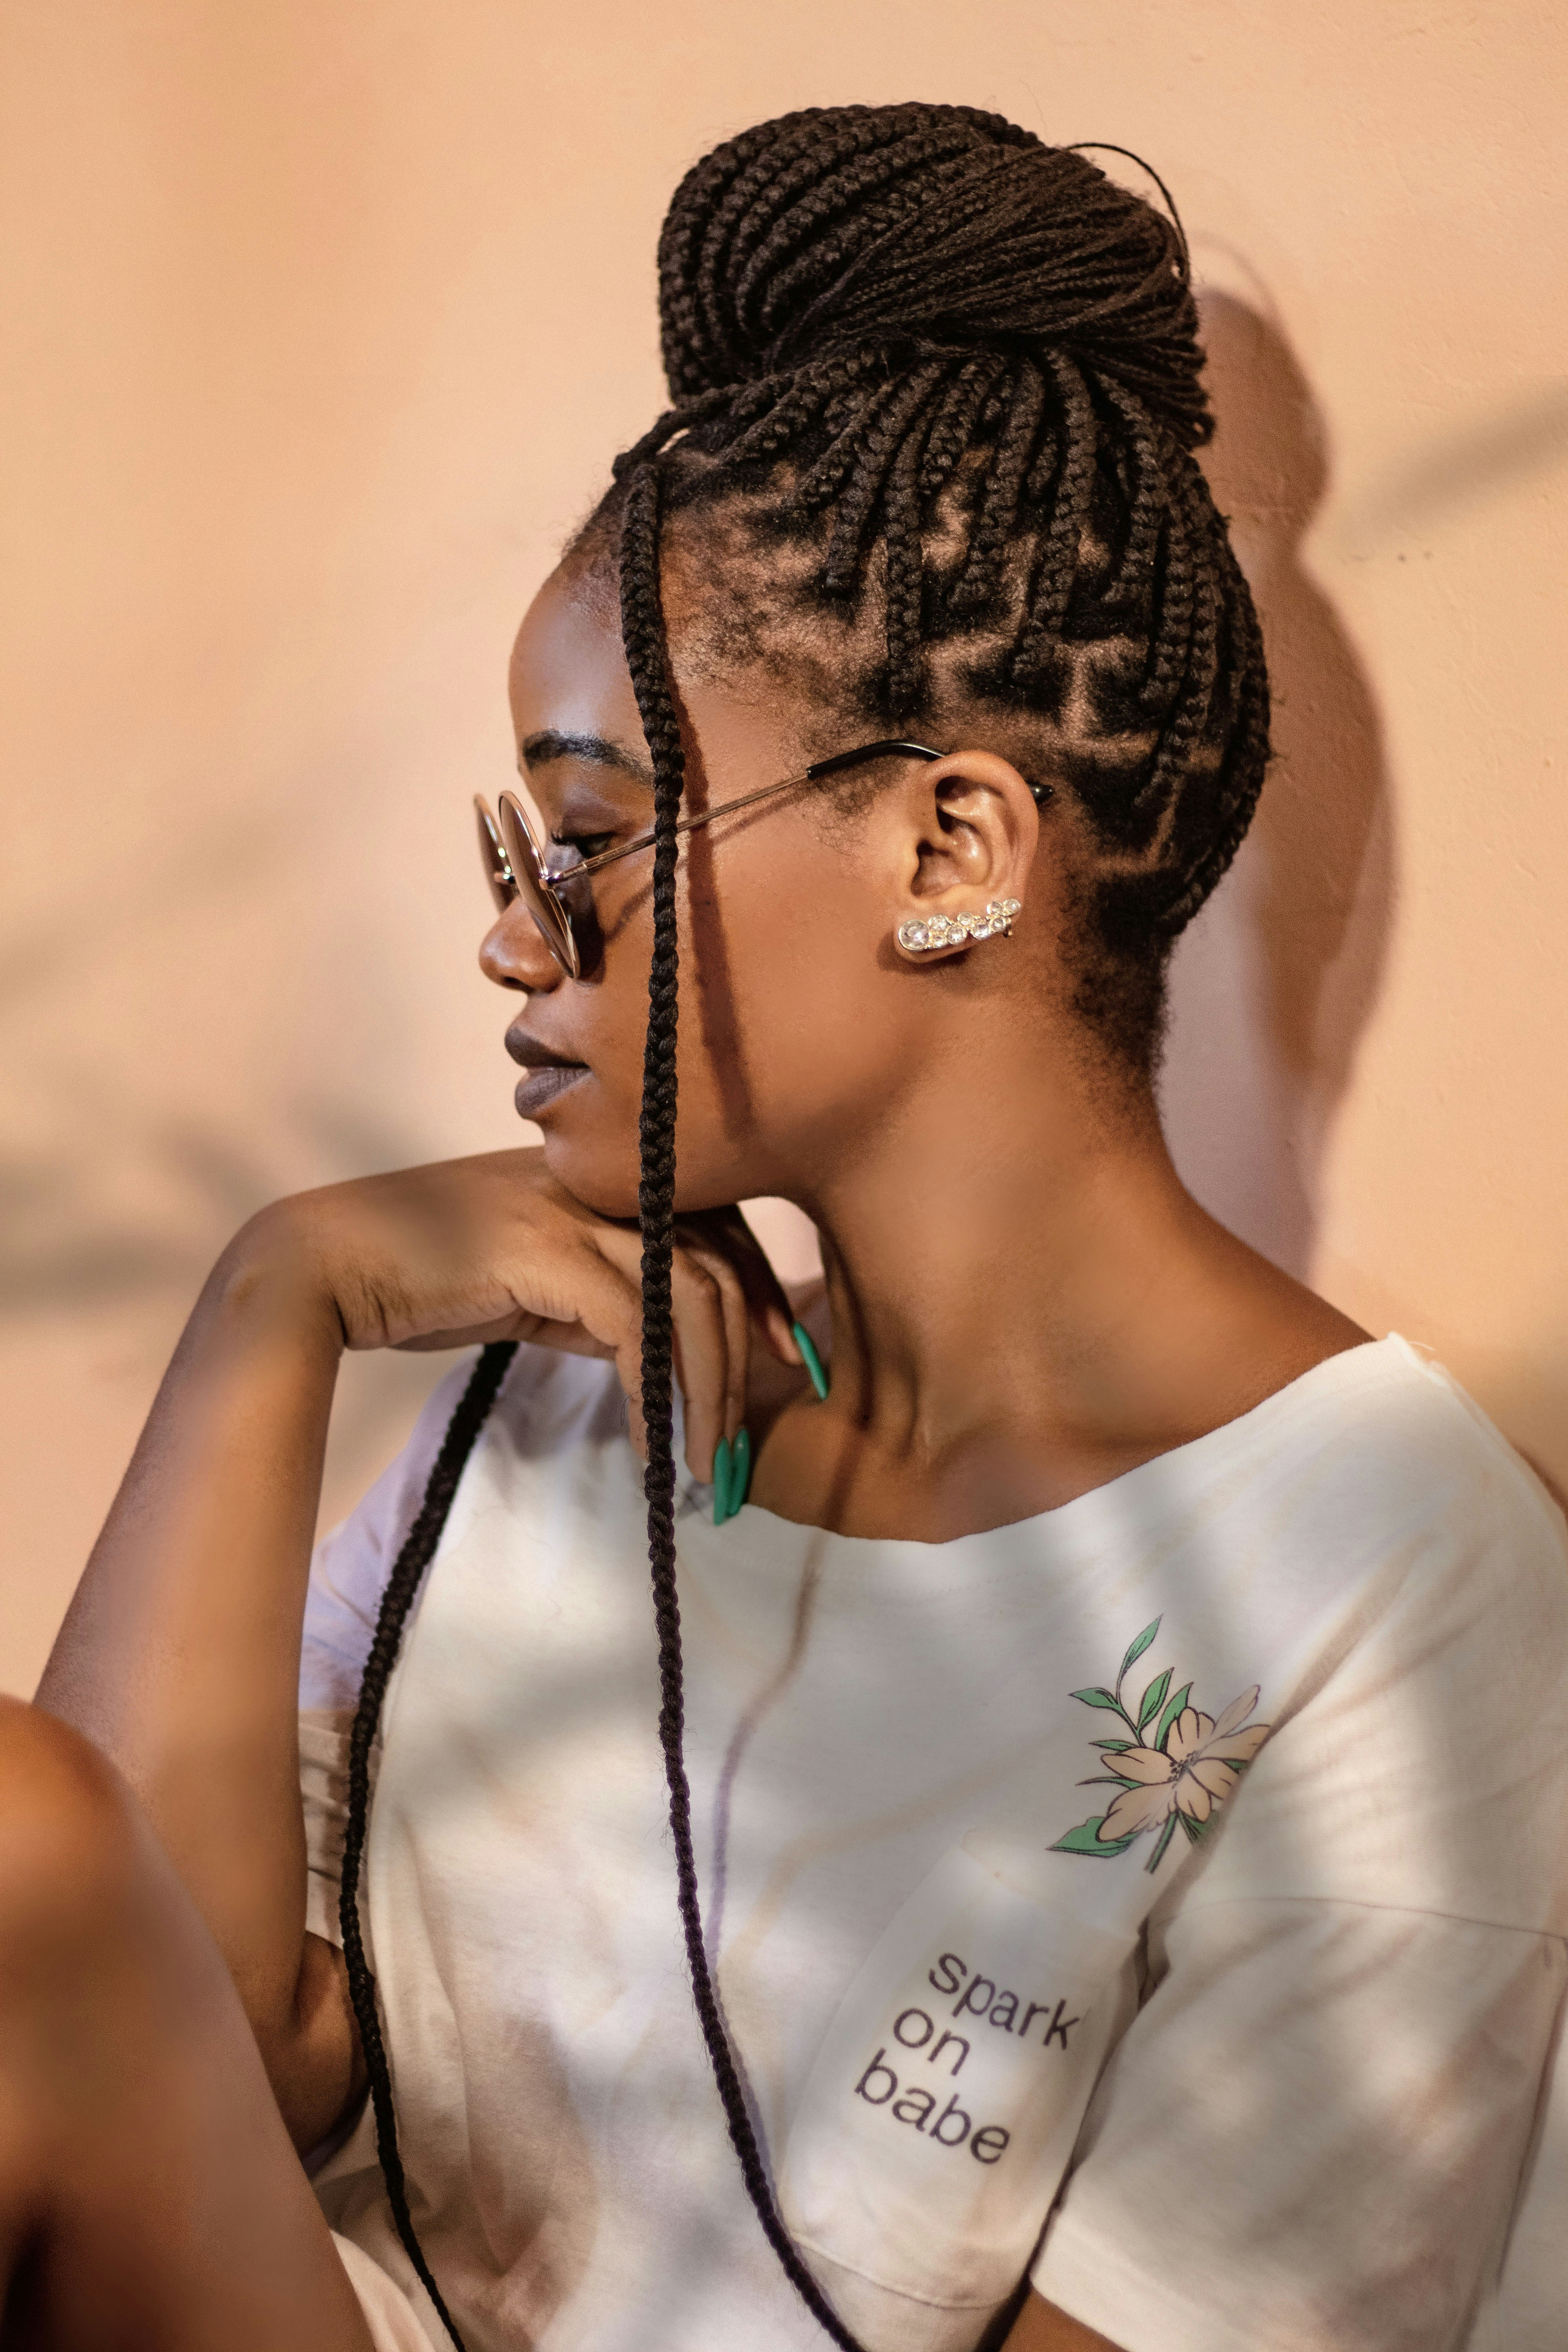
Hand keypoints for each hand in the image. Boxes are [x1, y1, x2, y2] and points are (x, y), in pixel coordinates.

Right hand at [238, 1148, 801, 1477]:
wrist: (324, 1265)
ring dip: (709, 1392)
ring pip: (689, 1296)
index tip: (783, 1359)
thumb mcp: (532, 1281)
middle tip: (749, 1437)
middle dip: (749, 1356)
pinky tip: (649, 1448)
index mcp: (603, 1176)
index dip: (762, 1292)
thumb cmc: (419, 1274)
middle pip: (720, 1260)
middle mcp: (599, 1181)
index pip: (720, 1223)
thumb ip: (597, 1296)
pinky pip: (634, 1329)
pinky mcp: (543, 1251)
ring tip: (708, 1464)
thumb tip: (653, 1347)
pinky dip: (653, 1396)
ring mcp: (571, 1210)